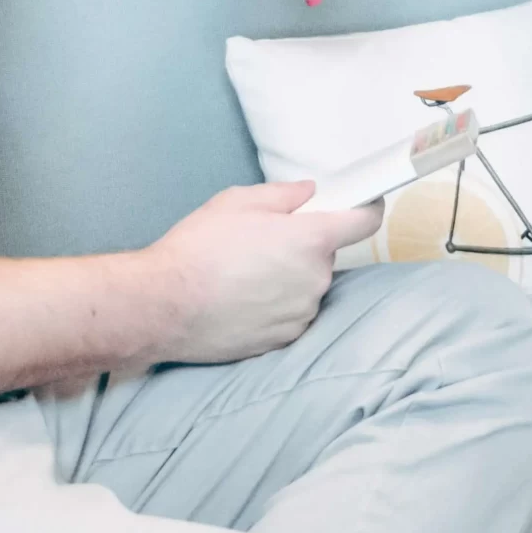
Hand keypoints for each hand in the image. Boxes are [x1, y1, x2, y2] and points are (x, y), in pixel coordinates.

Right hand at [141, 182, 379, 364]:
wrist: (165, 305)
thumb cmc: (198, 248)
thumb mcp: (237, 202)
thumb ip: (284, 195)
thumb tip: (309, 193)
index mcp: (311, 238)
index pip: (364, 222)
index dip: (366, 209)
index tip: (362, 204)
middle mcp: (315, 278)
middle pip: (326, 254)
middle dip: (304, 245)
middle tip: (264, 241)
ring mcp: (301, 313)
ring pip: (308, 286)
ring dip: (290, 277)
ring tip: (245, 273)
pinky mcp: (284, 339)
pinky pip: (292, 313)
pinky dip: (276, 305)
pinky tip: (242, 298)